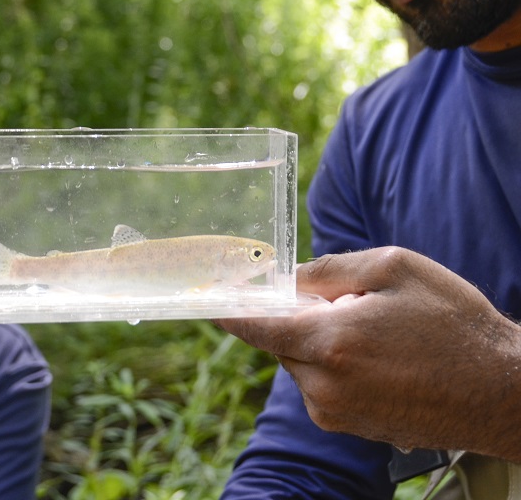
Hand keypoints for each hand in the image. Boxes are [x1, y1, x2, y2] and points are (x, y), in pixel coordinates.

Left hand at [216, 247, 520, 459]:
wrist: (501, 391)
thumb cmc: (452, 322)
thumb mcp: (393, 268)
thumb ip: (327, 270)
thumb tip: (282, 278)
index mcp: (330, 343)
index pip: (255, 326)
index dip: (228, 309)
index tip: (204, 297)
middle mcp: (324, 386)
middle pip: (279, 339)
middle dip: (298, 316)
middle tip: (346, 302)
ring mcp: (337, 413)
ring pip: (300, 360)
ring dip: (320, 340)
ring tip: (376, 333)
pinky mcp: (350, 427)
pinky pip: (320, 383)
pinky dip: (335, 363)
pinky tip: (380, 358)